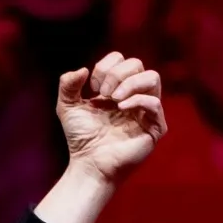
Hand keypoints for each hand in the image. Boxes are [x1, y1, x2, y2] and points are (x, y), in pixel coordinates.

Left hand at [57, 52, 166, 185]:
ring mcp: (146, 110)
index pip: (122, 59)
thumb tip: (83, 69)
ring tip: (113, 100)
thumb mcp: (67, 106)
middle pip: (136, 64)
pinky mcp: (155, 126)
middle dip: (116, 74)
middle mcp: (134, 95)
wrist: (89, 163)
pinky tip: (121, 108)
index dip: (106, 66)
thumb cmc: (81, 137)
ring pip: (152, 77)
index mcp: (117, 88)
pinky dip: (137, 100)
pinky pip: (155, 102)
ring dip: (129, 83)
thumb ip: (68, 84)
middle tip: (103, 94)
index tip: (92, 87)